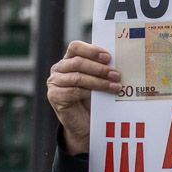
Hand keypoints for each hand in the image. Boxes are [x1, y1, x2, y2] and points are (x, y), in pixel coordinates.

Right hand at [46, 40, 120, 155]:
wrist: (84, 123)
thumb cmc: (92, 99)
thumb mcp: (96, 80)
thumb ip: (100, 69)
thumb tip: (116, 62)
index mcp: (68, 60)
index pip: (75, 47)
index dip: (91, 50)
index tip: (108, 57)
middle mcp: (58, 69)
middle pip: (78, 62)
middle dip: (99, 68)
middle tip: (116, 74)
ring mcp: (54, 82)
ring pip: (78, 77)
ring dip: (99, 81)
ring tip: (115, 86)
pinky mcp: (54, 96)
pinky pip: (74, 91)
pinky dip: (90, 92)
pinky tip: (102, 96)